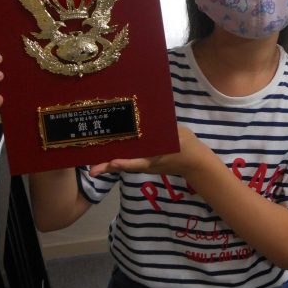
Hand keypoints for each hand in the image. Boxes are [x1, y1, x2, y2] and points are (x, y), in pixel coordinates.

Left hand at [89, 125, 213, 177]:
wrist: (195, 163)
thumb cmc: (187, 146)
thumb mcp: (176, 134)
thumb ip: (162, 127)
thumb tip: (147, 116)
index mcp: (156, 157)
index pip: (138, 162)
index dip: (125, 163)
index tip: (113, 162)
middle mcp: (148, 164)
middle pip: (125, 166)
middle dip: (109, 167)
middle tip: (92, 171)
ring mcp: (146, 166)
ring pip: (125, 165)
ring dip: (109, 164)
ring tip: (93, 165)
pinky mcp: (145, 164)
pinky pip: (129, 162)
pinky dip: (118, 160)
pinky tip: (107, 155)